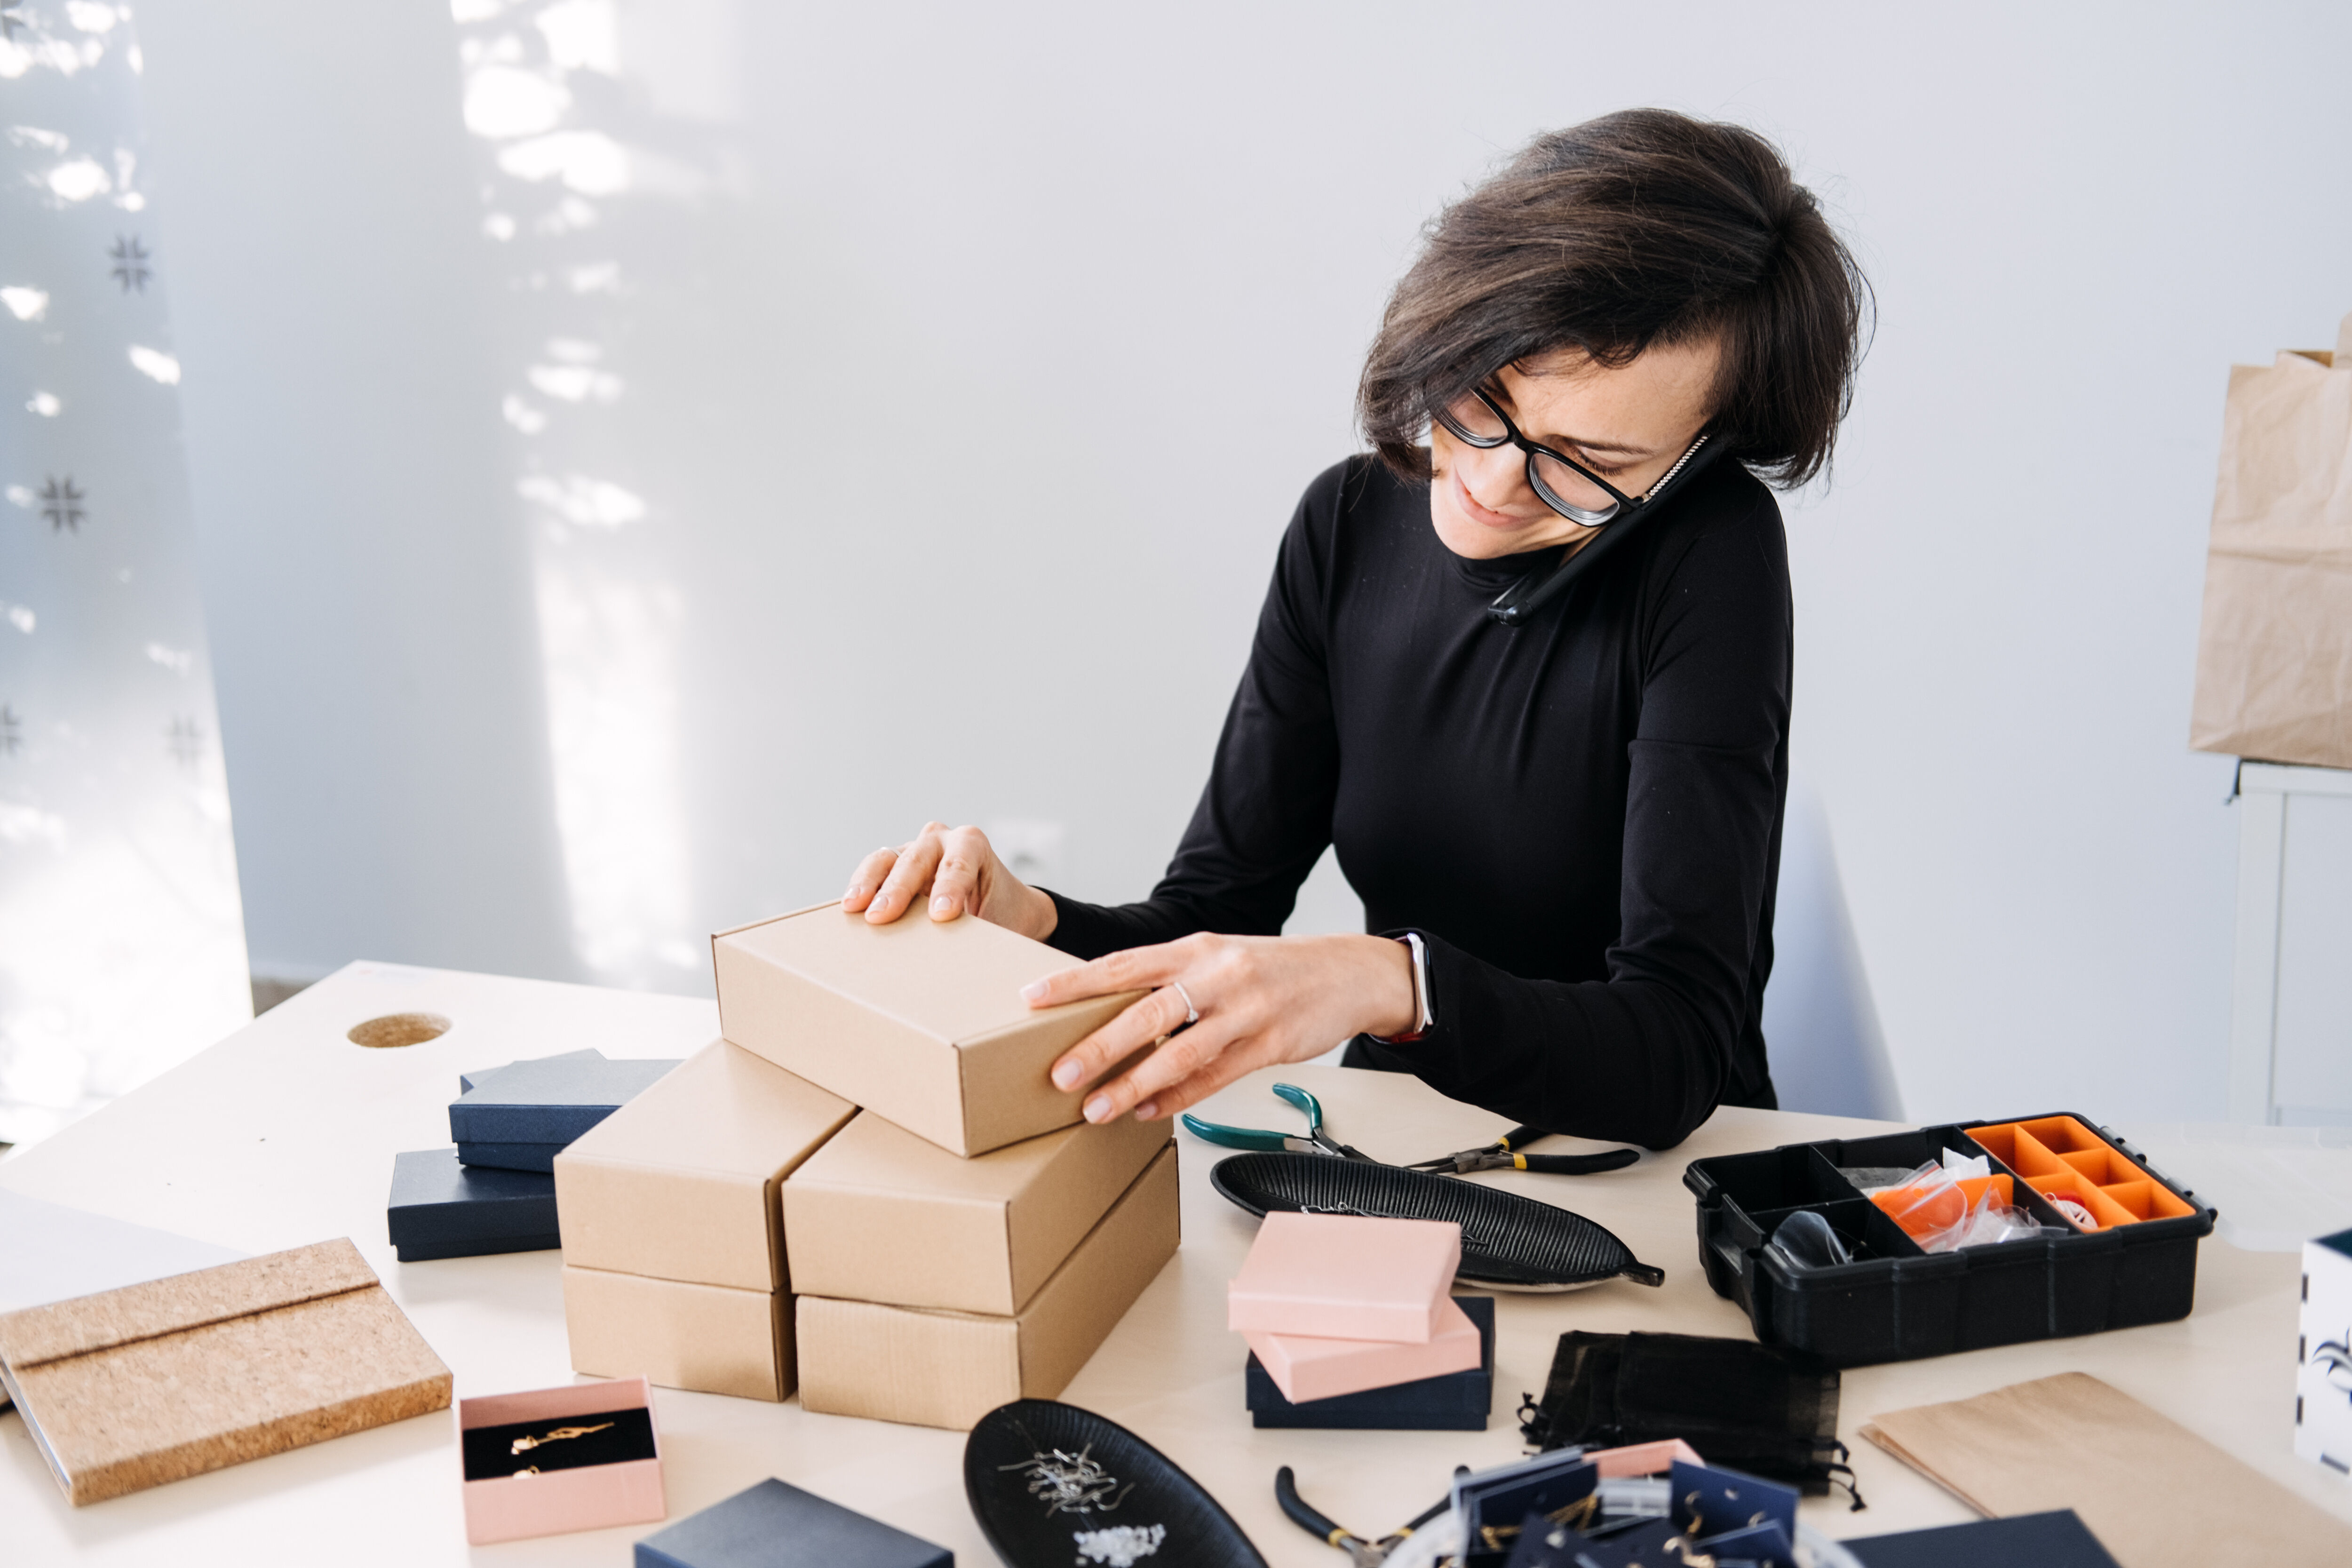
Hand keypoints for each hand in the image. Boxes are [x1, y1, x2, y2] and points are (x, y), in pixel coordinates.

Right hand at [843, 822, 1058, 939]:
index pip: (958, 864)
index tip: (941, 916)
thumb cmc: (1003, 913)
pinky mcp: (893, 866)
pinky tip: (849, 908)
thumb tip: (960, 956)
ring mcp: (913, 850)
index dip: (949, 888)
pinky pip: (873, 873)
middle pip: (915, 859)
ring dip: (869, 883)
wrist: (1006, 907)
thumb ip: (980, 930)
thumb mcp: (1000, 921)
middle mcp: (940, 840)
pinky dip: (861, 889)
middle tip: (882, 916)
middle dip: (898, 888)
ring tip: (853, 907)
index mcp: (972, 844)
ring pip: (885, 859)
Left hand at [1021, 932, 1417, 1122]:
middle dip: (1097, 1046)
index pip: (1124, 964)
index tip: (1032, 1000)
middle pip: (1146, 1012)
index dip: (1075, 983)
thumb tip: (1107, 1009)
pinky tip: (1147, 1113)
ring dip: (1133, 1084)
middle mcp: (1217, 976)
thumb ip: (1169, 979)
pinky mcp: (1270, 1046)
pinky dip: (1177, 1099)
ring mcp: (1246, 1012)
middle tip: (1058, 1074)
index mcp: (1196, 949)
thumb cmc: (1271, 968)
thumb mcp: (1218, 957)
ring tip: (1096, 1110)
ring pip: (1180, 1053)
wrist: (1348, 973)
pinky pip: (1214, 1078)